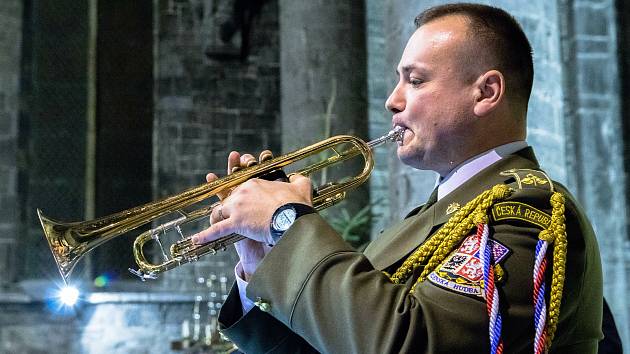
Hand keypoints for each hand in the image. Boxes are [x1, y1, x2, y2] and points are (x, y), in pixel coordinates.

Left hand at [196, 150, 311, 279]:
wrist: (292, 219)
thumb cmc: (297, 204)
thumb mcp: (301, 186)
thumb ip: (298, 180)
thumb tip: (297, 177)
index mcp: (254, 183)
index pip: (242, 187)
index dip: (243, 195)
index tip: (246, 201)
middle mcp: (242, 193)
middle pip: (228, 199)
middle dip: (229, 207)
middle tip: (233, 214)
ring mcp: (237, 207)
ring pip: (221, 212)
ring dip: (218, 219)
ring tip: (216, 225)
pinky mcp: (236, 223)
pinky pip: (217, 229)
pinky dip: (206, 235)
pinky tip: (196, 239)